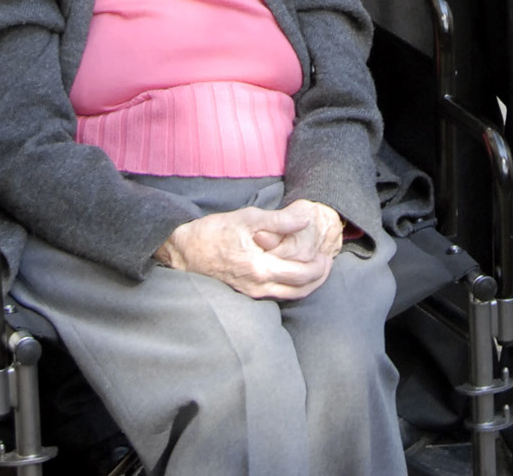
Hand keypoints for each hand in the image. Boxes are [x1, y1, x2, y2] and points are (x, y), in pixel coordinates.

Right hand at [153, 201, 342, 299]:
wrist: (184, 252)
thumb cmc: (214, 232)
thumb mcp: (247, 218)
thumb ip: (279, 220)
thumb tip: (306, 218)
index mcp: (261, 268)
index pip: (302, 274)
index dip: (320, 266)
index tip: (328, 252)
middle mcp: (259, 286)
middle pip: (301, 290)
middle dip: (319, 277)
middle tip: (328, 261)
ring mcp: (252, 293)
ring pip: (290, 296)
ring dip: (308, 284)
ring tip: (317, 267)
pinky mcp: (247, 292)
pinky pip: (278, 294)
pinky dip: (293, 286)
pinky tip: (295, 271)